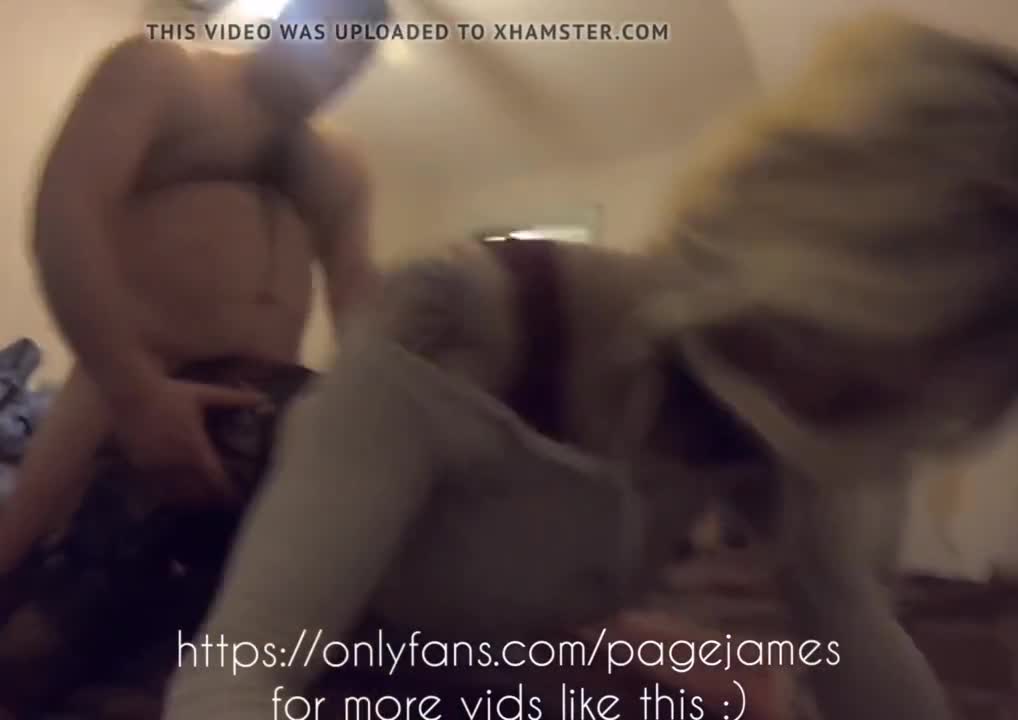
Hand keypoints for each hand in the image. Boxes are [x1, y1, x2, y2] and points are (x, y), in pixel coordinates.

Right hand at [112, 376, 267, 504]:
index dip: (228, 491)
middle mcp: (174, 462)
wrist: (129, 392)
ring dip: (192, 500)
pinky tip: (179, 495)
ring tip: (205, 503)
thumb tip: (263, 398)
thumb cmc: (170, 393)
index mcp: (194, 447)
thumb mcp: (204, 393)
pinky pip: (157, 488)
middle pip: (197, 492)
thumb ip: (234, 398)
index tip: (238, 498)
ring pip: (176, 494)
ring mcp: (154, 467)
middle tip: (224, 503)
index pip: (215, 478)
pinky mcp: (139, 466)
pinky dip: (171, 494)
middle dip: (212, 499)